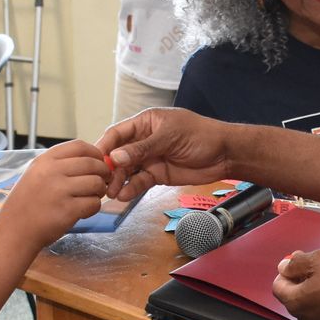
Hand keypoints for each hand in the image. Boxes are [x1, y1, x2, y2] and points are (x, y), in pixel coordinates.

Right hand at [0, 141, 112, 250]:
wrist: (14, 231)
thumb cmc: (28, 203)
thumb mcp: (36, 174)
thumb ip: (60, 165)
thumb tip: (94, 159)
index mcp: (45, 160)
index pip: (79, 146)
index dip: (95, 153)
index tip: (99, 162)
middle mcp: (52, 172)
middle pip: (92, 164)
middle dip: (103, 173)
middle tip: (102, 182)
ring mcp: (59, 191)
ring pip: (96, 183)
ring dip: (99, 191)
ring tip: (90, 197)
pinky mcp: (67, 210)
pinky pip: (94, 203)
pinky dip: (93, 208)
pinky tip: (83, 211)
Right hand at [98, 107, 235, 202]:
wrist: (224, 154)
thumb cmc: (200, 135)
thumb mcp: (170, 137)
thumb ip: (143, 148)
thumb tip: (116, 157)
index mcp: (145, 123)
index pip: (118, 133)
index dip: (105, 146)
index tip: (95, 160)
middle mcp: (144, 140)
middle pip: (119, 154)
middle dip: (110, 168)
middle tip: (102, 182)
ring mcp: (150, 158)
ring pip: (127, 170)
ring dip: (119, 181)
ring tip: (111, 192)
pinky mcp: (157, 174)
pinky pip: (140, 181)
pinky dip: (132, 188)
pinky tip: (125, 195)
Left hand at [273, 249, 319, 319]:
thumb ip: (296, 263)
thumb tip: (284, 266)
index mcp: (295, 302)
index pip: (277, 285)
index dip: (287, 270)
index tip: (297, 263)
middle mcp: (304, 318)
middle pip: (293, 295)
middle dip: (301, 279)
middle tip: (318, 267)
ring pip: (309, 303)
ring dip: (315, 290)